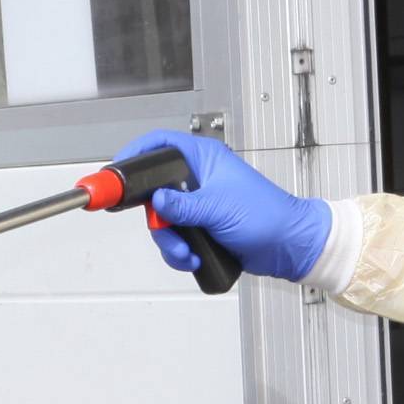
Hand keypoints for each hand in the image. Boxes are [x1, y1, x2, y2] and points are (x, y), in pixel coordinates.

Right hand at [113, 130, 332, 281]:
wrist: (288, 246)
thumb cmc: (268, 216)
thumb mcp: (218, 208)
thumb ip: (182, 206)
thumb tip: (156, 203)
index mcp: (203, 160)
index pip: (159, 145)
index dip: (134, 154)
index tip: (115, 174)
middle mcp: (198, 179)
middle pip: (154, 193)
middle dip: (157, 221)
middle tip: (165, 232)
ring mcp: (198, 205)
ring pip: (163, 222)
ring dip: (171, 243)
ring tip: (189, 253)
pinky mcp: (201, 228)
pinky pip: (175, 239)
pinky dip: (180, 253)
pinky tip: (195, 258)